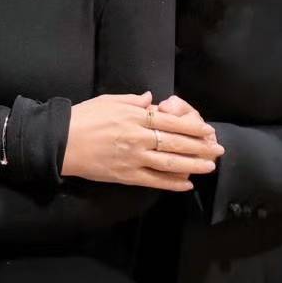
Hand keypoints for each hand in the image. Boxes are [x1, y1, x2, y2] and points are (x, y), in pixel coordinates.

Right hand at [62, 92, 224, 190]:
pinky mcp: (126, 175)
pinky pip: (154, 180)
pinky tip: (186, 184)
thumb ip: (134, 100)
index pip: (173, 122)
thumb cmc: (85, 117)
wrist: (62, 141)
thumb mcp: (110, 100)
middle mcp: (140, 138)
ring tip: (210, 167)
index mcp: (137, 117)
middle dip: (201, 147)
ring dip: (194, 165)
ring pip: (170, 163)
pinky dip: (172, 183)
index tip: (208, 130)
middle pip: (177, 143)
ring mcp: (134, 158)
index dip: (193, 127)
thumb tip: (152, 98)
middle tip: (218, 149)